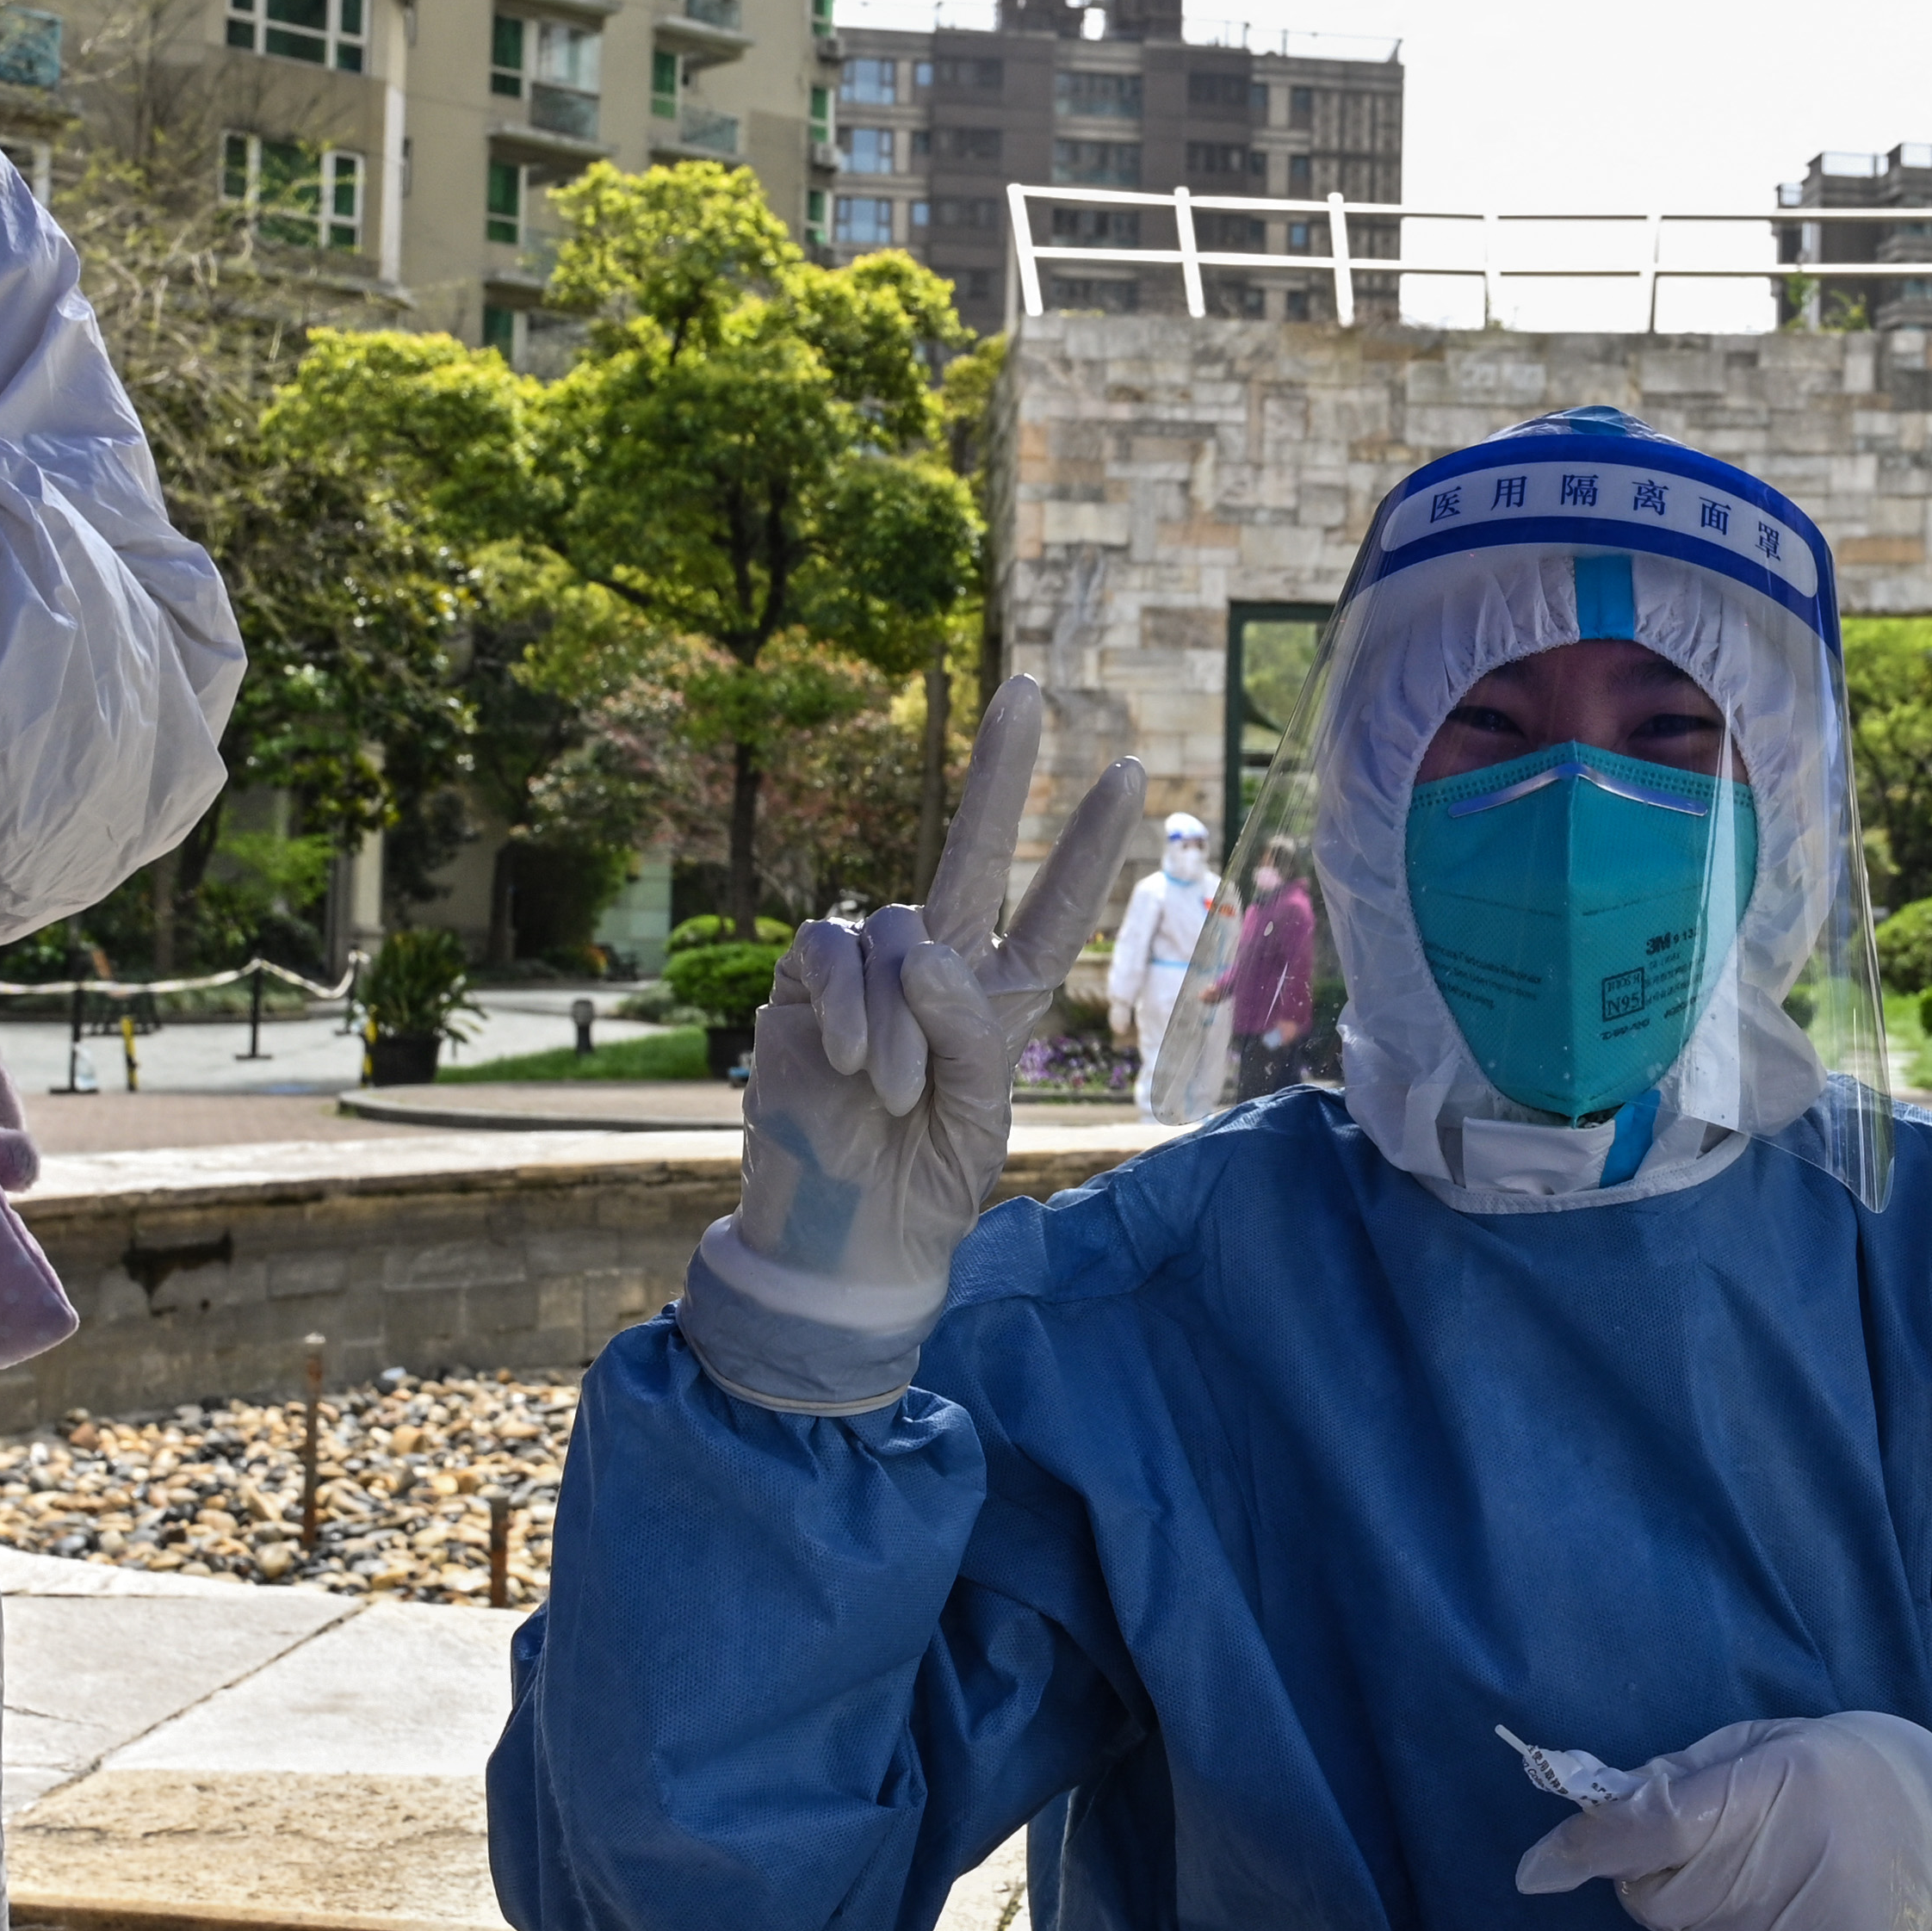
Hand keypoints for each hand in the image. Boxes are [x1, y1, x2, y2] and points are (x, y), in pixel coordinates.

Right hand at [677, 678, 1144, 1409]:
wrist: (840, 1244)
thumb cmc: (921, 1188)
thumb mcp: (976, 1120)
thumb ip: (969, 1034)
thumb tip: (927, 948)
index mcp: (999, 1004)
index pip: (1052, 911)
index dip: (1085, 846)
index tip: (1131, 770)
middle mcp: (937, 974)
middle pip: (974, 853)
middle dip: (1002, 773)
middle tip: (1031, 686)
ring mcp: (868, 978)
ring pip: (896, 934)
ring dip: (894, 1015)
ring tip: (887, 1091)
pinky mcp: (800, 990)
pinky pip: (827, 953)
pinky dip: (841, 1002)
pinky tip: (841, 1057)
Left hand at [1514, 1710, 1931, 1930]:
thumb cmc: (1840, 1780)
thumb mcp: (1765, 1747)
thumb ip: (1677, 1779)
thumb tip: (1593, 1815)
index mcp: (1771, 1793)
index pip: (1655, 1827)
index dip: (1587, 1848)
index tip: (1538, 1869)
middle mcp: (1783, 1874)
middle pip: (1657, 1902)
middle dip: (1656, 1879)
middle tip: (1708, 1853)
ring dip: (1691, 1928)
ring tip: (1751, 1891)